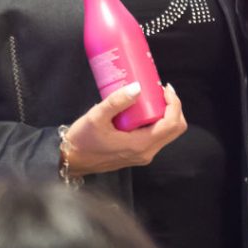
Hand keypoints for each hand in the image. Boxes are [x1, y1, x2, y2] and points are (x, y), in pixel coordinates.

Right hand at [64, 83, 186, 176]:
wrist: (72, 160)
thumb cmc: (82, 140)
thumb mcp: (96, 116)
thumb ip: (117, 101)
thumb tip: (138, 87)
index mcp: (140, 145)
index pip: (171, 124)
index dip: (174, 104)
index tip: (164, 88)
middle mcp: (146, 152)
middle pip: (175, 130)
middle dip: (173, 108)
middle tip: (160, 91)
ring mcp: (143, 155)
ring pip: (167, 134)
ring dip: (166, 114)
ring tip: (152, 97)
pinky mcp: (138, 154)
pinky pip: (156, 136)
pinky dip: (157, 122)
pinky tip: (143, 109)